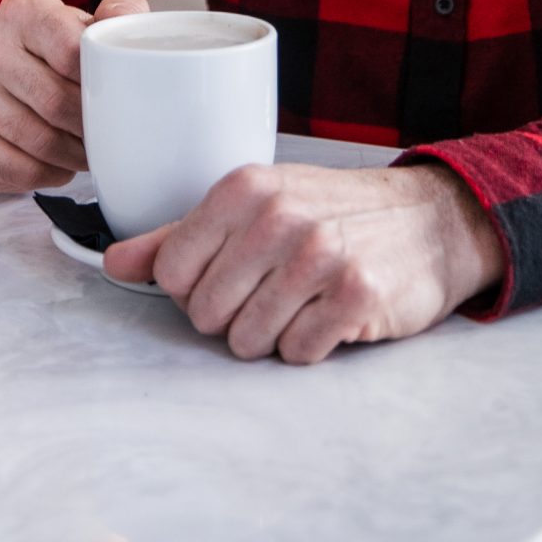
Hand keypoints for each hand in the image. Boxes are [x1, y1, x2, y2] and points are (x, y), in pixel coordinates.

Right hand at [0, 0, 147, 190]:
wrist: (12, 76)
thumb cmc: (64, 51)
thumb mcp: (93, 24)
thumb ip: (119, 12)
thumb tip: (116, 18)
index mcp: (22, 11)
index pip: (71, 51)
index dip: (101, 85)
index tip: (116, 101)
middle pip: (53, 101)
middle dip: (88, 128)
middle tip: (107, 138)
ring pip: (34, 139)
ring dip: (70, 156)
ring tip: (87, 155)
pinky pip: (9, 168)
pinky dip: (43, 176)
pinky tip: (57, 167)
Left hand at [104, 162, 503, 362]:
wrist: (428, 221)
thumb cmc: (333, 213)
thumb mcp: (255, 206)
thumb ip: (178, 235)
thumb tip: (113, 262)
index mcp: (244, 187)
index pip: (169, 271)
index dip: (194, 285)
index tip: (230, 272)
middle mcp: (279, 216)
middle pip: (204, 313)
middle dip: (234, 314)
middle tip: (274, 288)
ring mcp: (320, 255)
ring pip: (247, 340)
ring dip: (273, 334)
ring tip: (302, 301)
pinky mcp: (356, 295)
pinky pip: (297, 353)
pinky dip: (311, 345)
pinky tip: (331, 314)